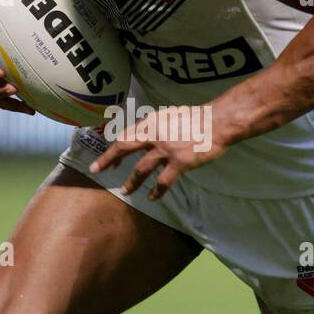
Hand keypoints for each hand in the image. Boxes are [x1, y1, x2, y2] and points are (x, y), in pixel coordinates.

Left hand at [89, 106, 225, 199]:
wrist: (217, 122)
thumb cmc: (196, 118)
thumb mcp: (170, 115)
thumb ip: (156, 126)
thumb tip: (146, 135)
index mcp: (152, 122)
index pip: (126, 135)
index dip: (114, 148)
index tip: (107, 158)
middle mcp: (154, 134)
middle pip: (124, 147)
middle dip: (108, 159)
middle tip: (97, 170)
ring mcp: (166, 149)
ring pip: (141, 168)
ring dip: (132, 181)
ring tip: (126, 191)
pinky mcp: (179, 162)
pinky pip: (163, 181)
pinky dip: (156, 191)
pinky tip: (152, 197)